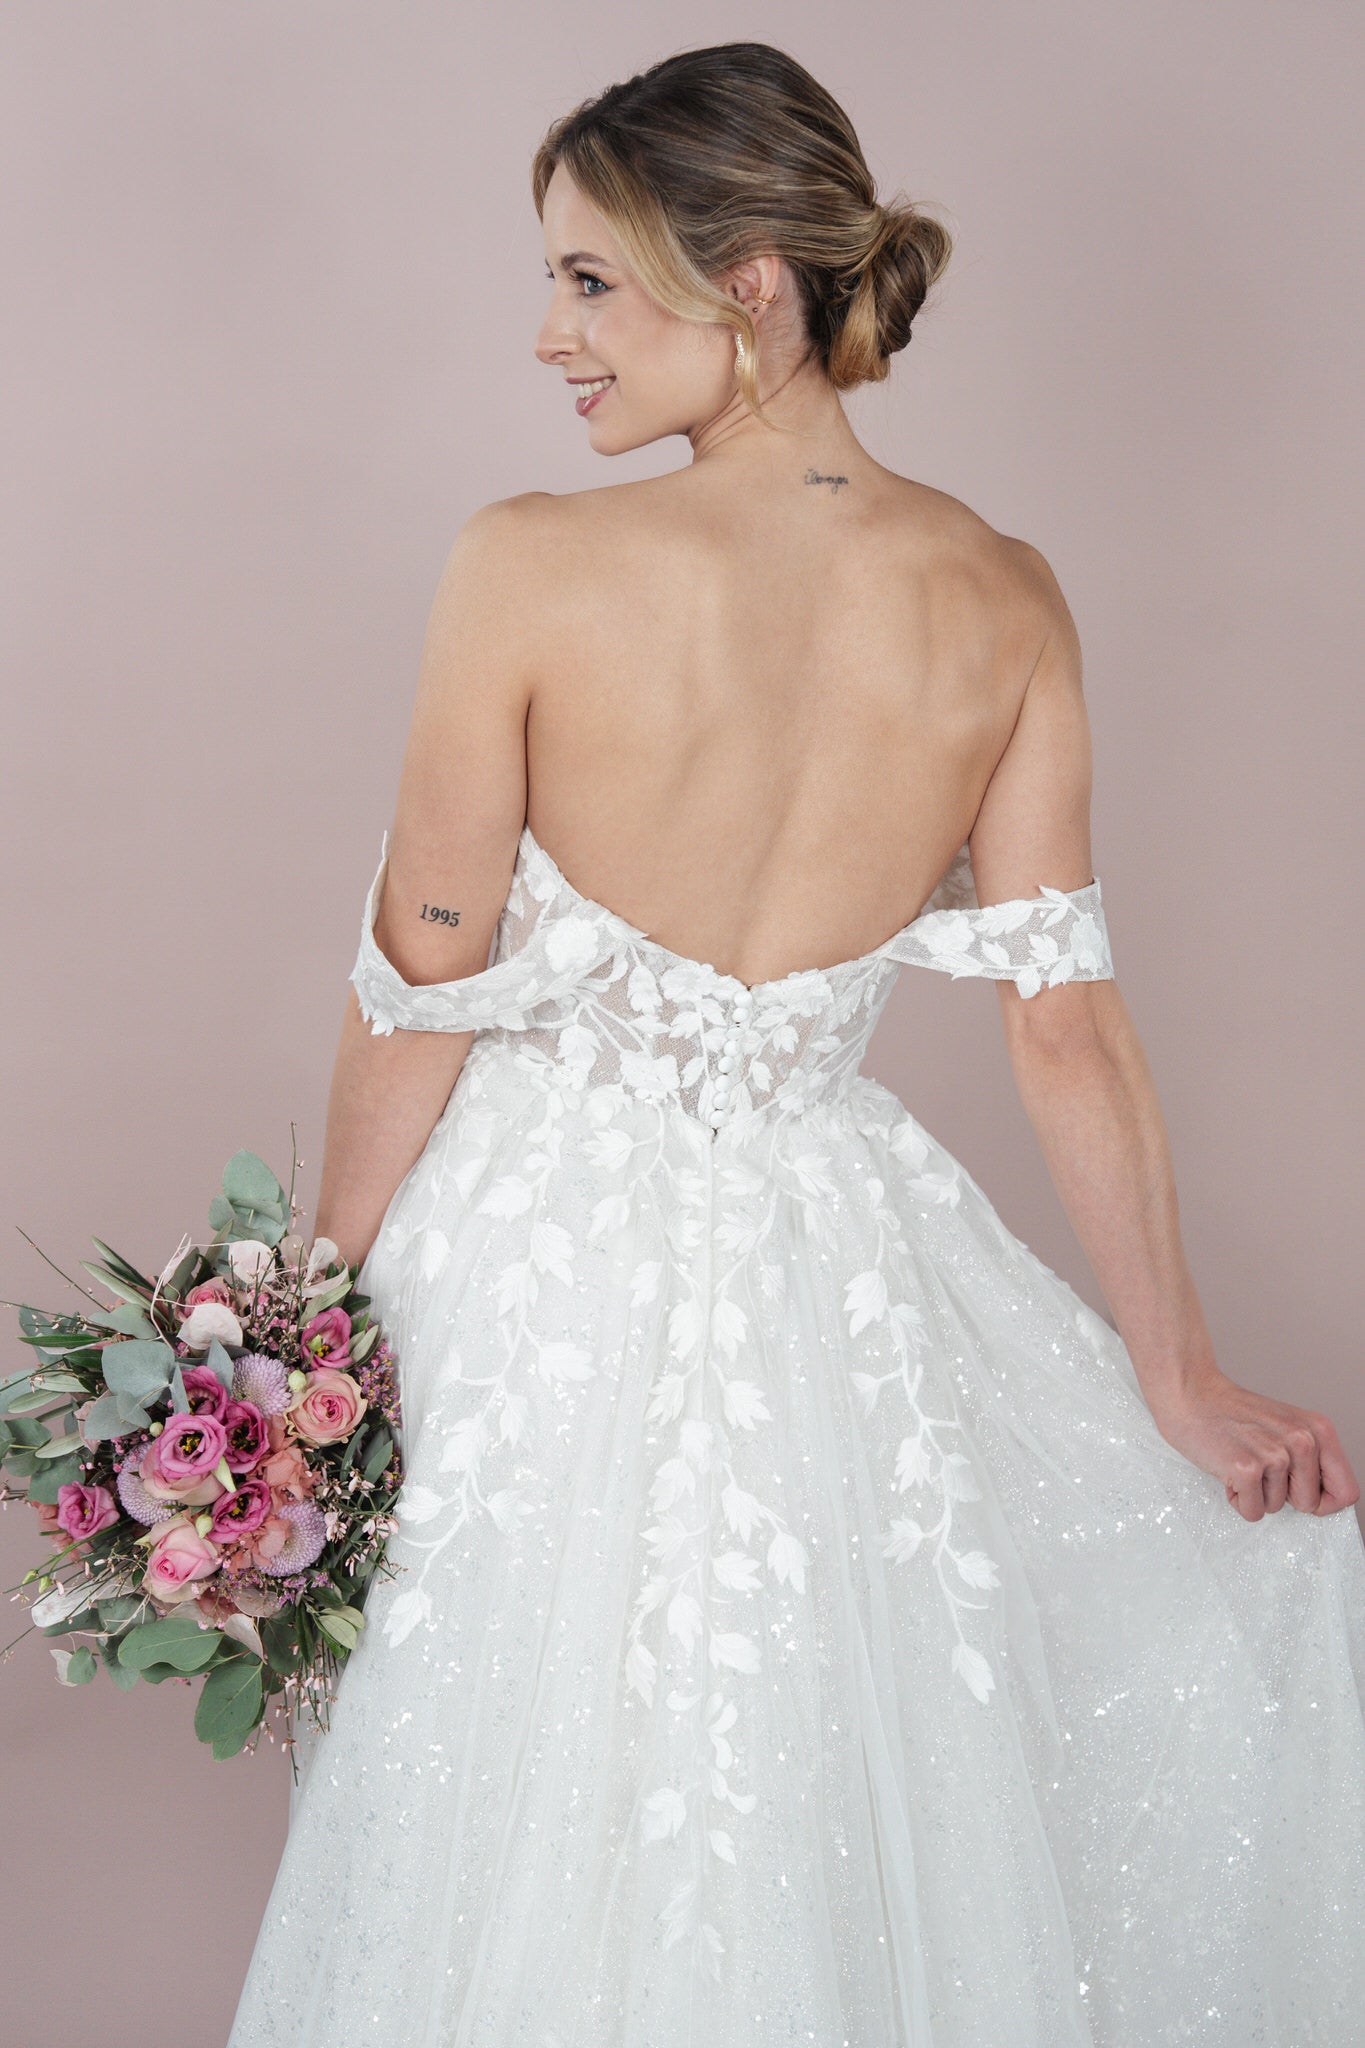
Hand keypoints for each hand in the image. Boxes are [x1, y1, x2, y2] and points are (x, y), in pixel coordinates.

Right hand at [1148, 1367, 1360, 1521]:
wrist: (1191, 1394)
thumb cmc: (1233, 1414)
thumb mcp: (1287, 1428)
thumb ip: (1313, 1458)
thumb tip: (1328, 1502)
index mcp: (1318, 1429)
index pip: (1347, 1492)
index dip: (1324, 1501)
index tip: (1299, 1492)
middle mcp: (1302, 1440)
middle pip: (1310, 1504)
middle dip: (1283, 1495)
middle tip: (1259, 1466)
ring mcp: (1274, 1454)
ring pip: (1277, 1507)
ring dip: (1255, 1493)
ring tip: (1240, 1461)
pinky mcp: (1246, 1468)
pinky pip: (1253, 1512)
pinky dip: (1237, 1499)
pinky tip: (1227, 1470)